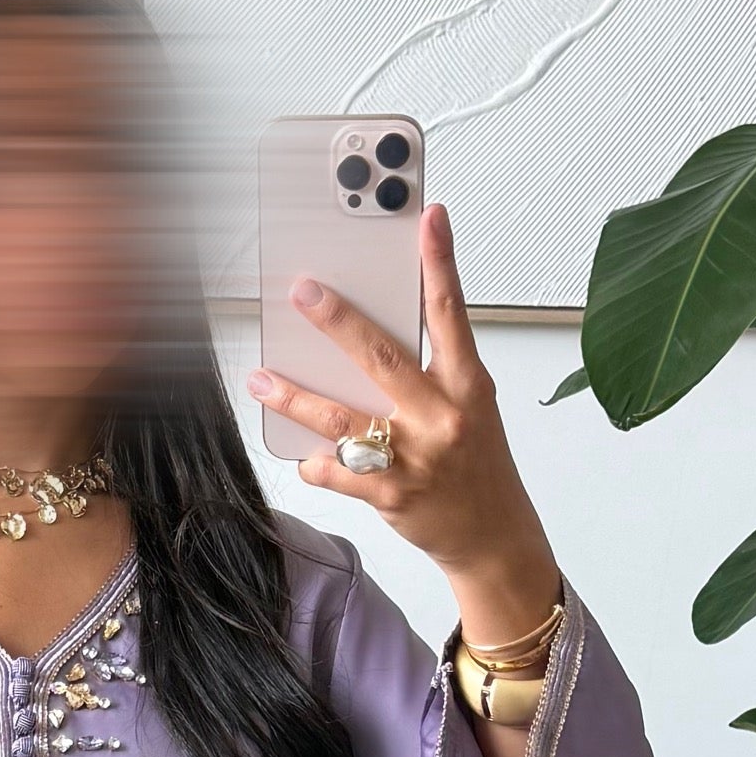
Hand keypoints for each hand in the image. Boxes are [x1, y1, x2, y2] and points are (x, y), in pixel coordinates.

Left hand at [247, 203, 561, 651]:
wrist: (494, 539)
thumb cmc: (478, 466)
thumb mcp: (471, 409)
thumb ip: (431, 373)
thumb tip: (369, 336)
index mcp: (467, 387)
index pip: (452, 313)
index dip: (440, 262)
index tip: (429, 218)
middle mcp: (443, 417)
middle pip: (381, 357)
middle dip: (337, 320)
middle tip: (302, 290)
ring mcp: (415, 456)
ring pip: (341, 417)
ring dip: (295, 395)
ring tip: (261, 378)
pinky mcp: (391, 493)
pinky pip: (337, 469)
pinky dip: (315, 461)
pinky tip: (302, 455)